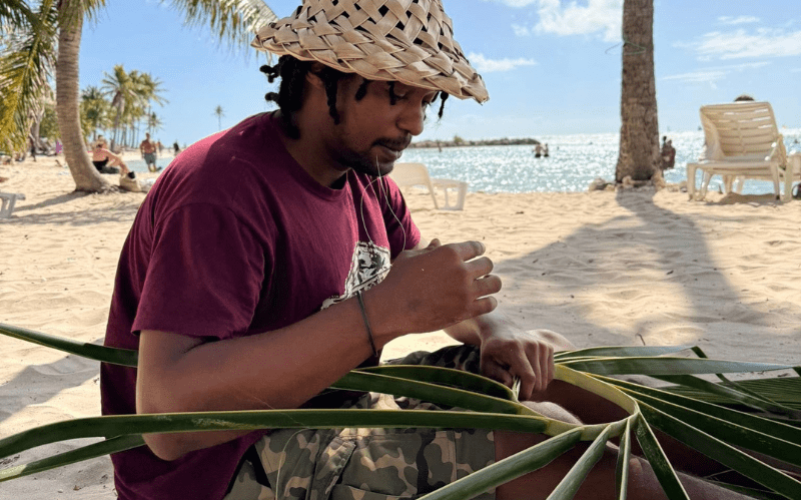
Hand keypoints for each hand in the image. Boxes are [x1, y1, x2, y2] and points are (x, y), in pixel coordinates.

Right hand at [367, 239, 500, 337]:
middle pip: (488, 264)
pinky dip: (489, 301)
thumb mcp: (411, 257)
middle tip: (479, 273)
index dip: (478, 250)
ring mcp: (465, 291)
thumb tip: (438, 242)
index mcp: (450, 252)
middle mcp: (461, 270)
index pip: (476, 247)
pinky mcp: (466, 310)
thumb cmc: (398, 279)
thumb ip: (428, 250)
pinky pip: (490, 304)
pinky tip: (483, 301)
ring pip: (495, 283)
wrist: (392, 308)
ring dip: (491, 283)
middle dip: (484, 267)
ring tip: (485, 286)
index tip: (478, 254)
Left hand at [479, 327, 554, 399]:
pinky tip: (529, 373)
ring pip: (546, 379)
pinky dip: (541, 378)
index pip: (529, 377)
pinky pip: (550, 373)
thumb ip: (497, 377)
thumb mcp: (487, 365)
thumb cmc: (491, 351)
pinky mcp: (548, 347)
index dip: (525, 392)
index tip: (517, 397)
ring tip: (521, 378)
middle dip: (529, 390)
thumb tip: (512, 385)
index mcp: (515, 348)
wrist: (501, 329)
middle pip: (539, 381)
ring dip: (535, 385)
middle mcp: (532, 344)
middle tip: (517, 388)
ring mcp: (542, 345)